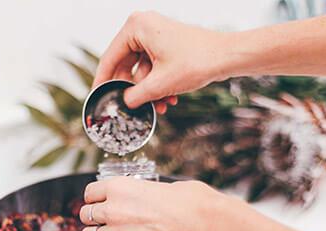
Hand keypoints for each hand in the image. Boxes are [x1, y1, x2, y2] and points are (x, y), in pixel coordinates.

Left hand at [79, 177, 233, 230]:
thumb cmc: (194, 203)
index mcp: (120, 187)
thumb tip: (151, 196)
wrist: (208, 226)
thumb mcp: (167, 186)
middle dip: (95, 219)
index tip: (100, 203)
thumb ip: (147, 192)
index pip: (90, 192)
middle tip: (106, 222)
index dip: (95, 199)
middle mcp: (113, 209)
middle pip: (86, 215)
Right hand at [93, 11, 227, 112]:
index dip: (103, 82)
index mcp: (136, 27)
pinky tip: (169, 99)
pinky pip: (153, 67)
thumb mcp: (160, 84)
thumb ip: (135, 96)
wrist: (227, 56)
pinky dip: (158, 84)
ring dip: (149, 91)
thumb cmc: (197, 61)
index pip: (110, 58)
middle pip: (125, 65)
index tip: (97, 98)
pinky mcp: (165, 44)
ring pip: (141, 70)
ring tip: (160, 106)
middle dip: (133, 90)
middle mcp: (143, 26)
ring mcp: (155, 35)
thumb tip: (122, 105)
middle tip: (130, 109)